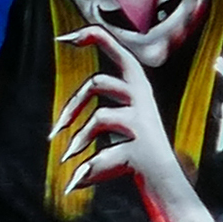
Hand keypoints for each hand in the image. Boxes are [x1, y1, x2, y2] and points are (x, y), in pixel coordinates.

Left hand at [52, 18, 222, 221]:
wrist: (166, 182)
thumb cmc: (134, 152)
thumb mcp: (118, 124)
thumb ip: (97, 112)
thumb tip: (59, 124)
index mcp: (138, 87)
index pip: (118, 51)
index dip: (91, 39)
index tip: (63, 38)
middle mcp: (143, 99)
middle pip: (99, 83)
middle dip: (73, 105)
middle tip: (56, 130)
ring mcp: (142, 122)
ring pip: (101, 118)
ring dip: (79, 141)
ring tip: (68, 159)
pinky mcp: (140, 147)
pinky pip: (102, 155)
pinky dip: (88, 169)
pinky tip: (76, 183)